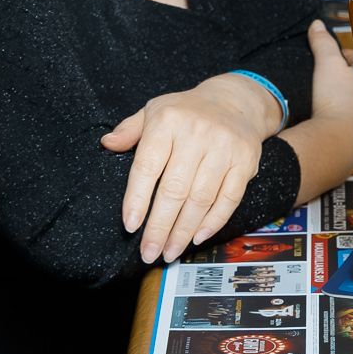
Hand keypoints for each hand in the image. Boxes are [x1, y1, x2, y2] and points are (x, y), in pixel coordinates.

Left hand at [103, 72, 280, 262]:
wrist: (235, 101)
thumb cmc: (187, 112)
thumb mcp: (154, 110)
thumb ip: (130, 130)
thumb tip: (107, 143)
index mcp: (168, 120)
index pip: (148, 166)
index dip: (138, 199)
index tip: (131, 226)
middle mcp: (197, 133)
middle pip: (175, 189)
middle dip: (160, 226)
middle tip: (149, 252)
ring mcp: (225, 148)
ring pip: (201, 199)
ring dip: (184, 230)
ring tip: (170, 251)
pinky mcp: (245, 161)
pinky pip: (229, 198)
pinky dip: (213, 222)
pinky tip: (197, 236)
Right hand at [309, 19, 352, 127]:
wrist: (337, 138)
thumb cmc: (337, 98)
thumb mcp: (327, 63)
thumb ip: (323, 43)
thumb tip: (317, 24)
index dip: (341, 55)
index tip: (328, 54)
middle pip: (352, 80)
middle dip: (339, 76)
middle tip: (322, 74)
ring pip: (347, 99)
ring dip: (336, 96)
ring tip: (319, 93)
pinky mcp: (350, 132)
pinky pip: (340, 117)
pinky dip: (332, 113)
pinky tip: (320, 114)